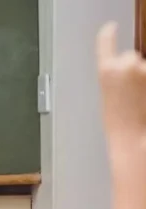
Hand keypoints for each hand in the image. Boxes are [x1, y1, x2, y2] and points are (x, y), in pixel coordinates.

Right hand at [96, 22, 145, 150]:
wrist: (135, 139)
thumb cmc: (120, 126)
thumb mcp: (107, 98)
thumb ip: (114, 77)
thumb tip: (128, 65)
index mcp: (106, 71)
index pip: (106, 42)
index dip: (108, 35)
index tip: (110, 29)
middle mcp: (127, 64)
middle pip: (131, 58)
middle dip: (133, 70)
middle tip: (132, 95)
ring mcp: (144, 70)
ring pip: (144, 68)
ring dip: (143, 81)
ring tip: (140, 102)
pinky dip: (145, 86)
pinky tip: (142, 101)